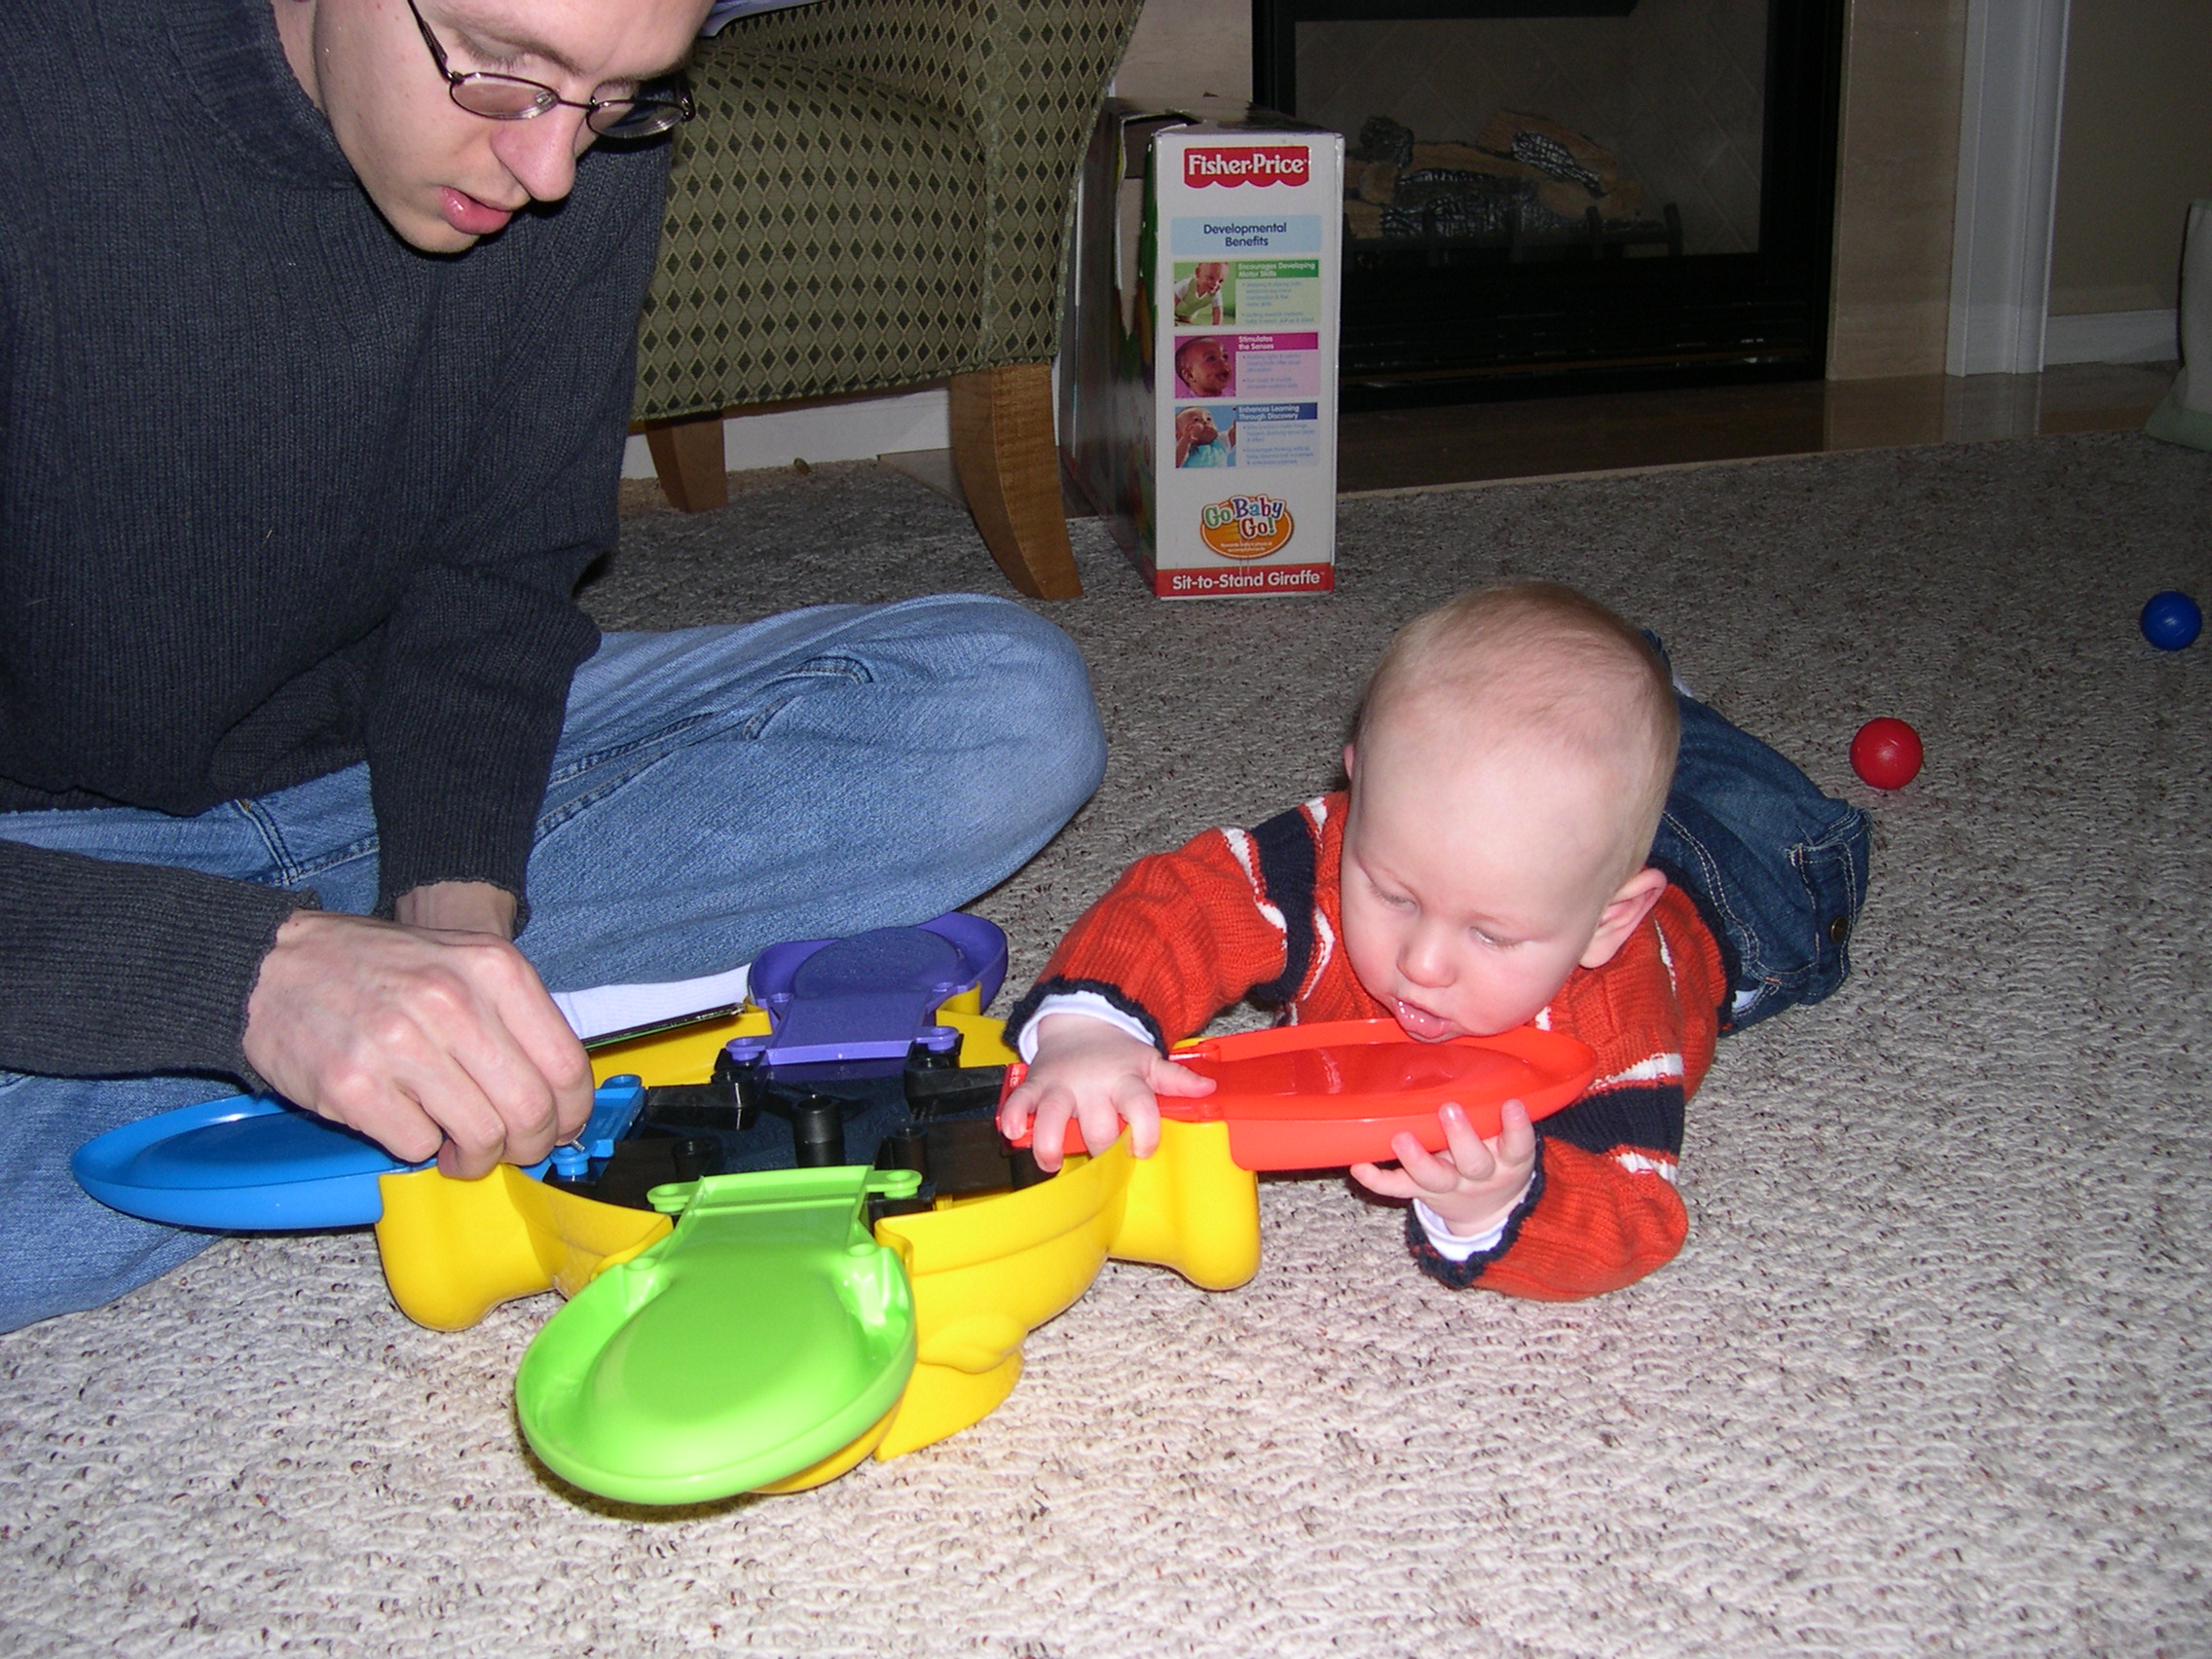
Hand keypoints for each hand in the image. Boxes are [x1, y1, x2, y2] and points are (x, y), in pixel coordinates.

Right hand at [242, 886, 593, 1179]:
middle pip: (531, 1111)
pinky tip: (407, 1123)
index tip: (561, 1127)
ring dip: (475, 1157)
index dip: (572, 1112)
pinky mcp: (354, 1086)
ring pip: (481, 1138)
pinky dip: (420, 1148)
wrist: (275, 966)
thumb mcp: (461, 963)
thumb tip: (561, 1094)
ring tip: (457, 1146)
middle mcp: (453, 1003)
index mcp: (493, 970)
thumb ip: (514, 1018)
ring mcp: (402, 1046)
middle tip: (509, 1150)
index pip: (566, 1065)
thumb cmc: (377, 971)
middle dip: (528, 1146)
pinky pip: (418, 1147)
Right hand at [997, 1013, 1216, 1171]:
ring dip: (1049, 1144)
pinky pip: (1018, 1102)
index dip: (1145, 1132)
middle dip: (1100, 1148)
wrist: (1081, 1022)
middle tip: (1103, 1160)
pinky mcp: (1034, 1085)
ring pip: (1050, 1118)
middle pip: (1096, 1127)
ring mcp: (1060, 1086)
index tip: (1142, 1149)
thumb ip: (1177, 1080)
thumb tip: (1209, 1089)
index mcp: (1125, 1081)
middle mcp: (1092, 1085)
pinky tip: (1013, 1132)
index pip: (1140, 1106)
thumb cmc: (1118, 1055)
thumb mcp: (1150, 1062)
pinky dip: (1013, 1116)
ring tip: (1052, 1163)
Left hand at [1349, 1099, 1538, 1238]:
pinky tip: (1359, 1166)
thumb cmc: (1497, 1158)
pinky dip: (1377, 1180)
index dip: (1517, 1127)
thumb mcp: (1510, 1141)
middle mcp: (1481, 1175)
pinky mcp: (1422, 1193)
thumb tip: (1484, 1058)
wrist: (1489, 1210)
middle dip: (1461, 1137)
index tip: (1511, 1104)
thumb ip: (1497, 1110)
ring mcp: (1450, 1186)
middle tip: (1449, 1109)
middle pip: (1474, 1162)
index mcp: (1508, 1160)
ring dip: (1417, 1159)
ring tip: (1401, 1137)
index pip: (1518, 1145)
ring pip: (1434, 1178)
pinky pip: (1398, 1189)